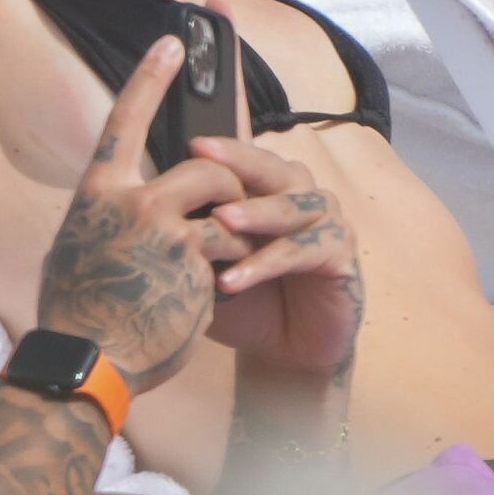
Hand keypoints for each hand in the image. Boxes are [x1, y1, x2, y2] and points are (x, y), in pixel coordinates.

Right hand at [37, 36, 256, 393]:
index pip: (126, 119)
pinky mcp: (192, 257)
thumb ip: (110, 214)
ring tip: (221, 261)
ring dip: (236, 228)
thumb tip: (126, 196)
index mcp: (98, 193)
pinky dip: (233, 265)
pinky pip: (232, 243)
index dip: (151, 78)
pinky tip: (214, 292)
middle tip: (228, 220)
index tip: (174, 42)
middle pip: (205, 164)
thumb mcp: (80, 247)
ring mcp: (162, 226)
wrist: (89, 361)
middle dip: (229, 189)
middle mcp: (129, 200)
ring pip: (226, 199)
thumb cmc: (81, 312)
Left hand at [197, 137, 362, 381]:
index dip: (223, 148)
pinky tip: (233, 279)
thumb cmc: (246, 301)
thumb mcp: (212, 264)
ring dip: (255, 212)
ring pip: (291, 206)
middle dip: (237, 160)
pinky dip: (266, 263)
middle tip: (202, 153)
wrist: (285, 353)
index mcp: (271, 188)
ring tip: (221, 220)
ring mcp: (327, 221)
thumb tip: (152, 201)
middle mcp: (302, 194)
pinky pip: (301, 251)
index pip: (247, 158)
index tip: (189, 142)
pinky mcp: (340, 254)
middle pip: (272, 168)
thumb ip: (197, 232)